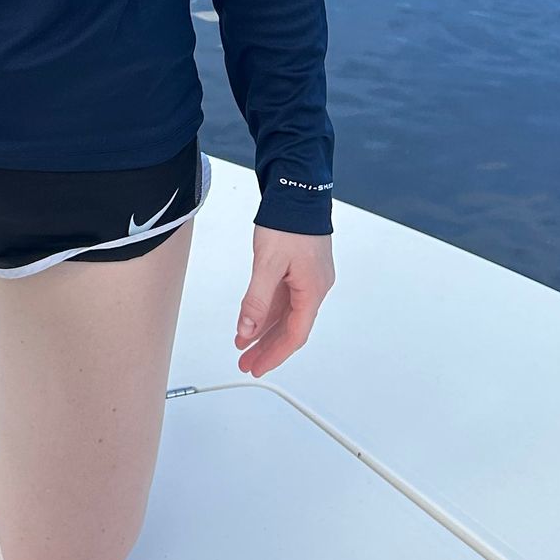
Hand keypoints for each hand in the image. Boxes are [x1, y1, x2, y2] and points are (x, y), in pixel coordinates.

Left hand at [235, 228, 334, 376]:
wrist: (297, 191)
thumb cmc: (289, 221)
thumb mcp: (268, 264)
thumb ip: (256, 299)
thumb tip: (247, 329)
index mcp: (313, 290)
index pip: (294, 335)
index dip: (274, 355)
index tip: (257, 367)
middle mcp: (315, 287)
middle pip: (290, 328)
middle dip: (267, 348)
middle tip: (247, 364)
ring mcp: (308, 278)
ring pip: (286, 314)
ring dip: (265, 330)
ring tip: (244, 345)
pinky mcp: (299, 268)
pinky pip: (284, 298)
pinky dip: (268, 311)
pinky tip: (252, 319)